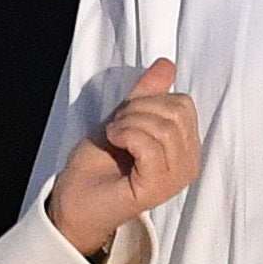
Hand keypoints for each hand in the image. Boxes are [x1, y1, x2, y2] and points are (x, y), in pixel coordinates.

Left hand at [47, 59, 197, 260]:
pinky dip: (126, 135)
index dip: (147, 101)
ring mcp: (176, 177)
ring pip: (164, 127)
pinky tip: (115, 143)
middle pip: (177, 111)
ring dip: (128, 123)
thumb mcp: (123, 119)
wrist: (74, 199)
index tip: (124, 118)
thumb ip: (146, 94)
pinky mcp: (158, 186)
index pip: (183, 103)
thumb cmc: (98, 163)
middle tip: (117, 129)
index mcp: (185, 147)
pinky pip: (150, 145)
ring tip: (115, 137)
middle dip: (138, 110)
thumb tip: (165, 64)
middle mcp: (188, 162)